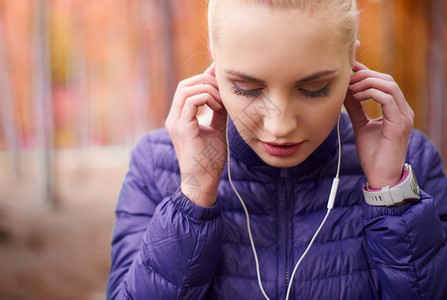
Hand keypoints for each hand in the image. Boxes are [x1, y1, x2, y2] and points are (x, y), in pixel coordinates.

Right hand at [165, 63, 226, 206]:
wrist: (203, 181)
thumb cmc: (210, 158)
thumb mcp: (216, 128)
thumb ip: (217, 109)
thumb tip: (223, 91)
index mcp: (179, 118)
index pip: (186, 88)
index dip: (203, 78)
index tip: (220, 76)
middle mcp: (173, 119)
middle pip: (184, 85)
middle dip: (205, 81)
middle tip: (223, 89)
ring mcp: (175, 123)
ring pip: (186, 90)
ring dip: (207, 89)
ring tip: (222, 101)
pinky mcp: (182, 128)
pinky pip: (192, 101)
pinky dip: (207, 98)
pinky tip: (219, 108)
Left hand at [344, 61, 413, 188]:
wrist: (380, 177)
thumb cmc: (372, 154)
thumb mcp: (361, 125)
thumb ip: (355, 108)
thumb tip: (345, 91)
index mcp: (396, 110)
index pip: (384, 82)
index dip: (367, 72)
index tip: (349, 69)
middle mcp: (403, 110)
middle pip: (387, 80)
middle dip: (365, 75)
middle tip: (346, 78)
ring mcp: (404, 116)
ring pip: (389, 86)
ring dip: (366, 83)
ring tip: (349, 88)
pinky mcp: (399, 124)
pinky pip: (388, 99)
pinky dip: (370, 93)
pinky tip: (355, 96)